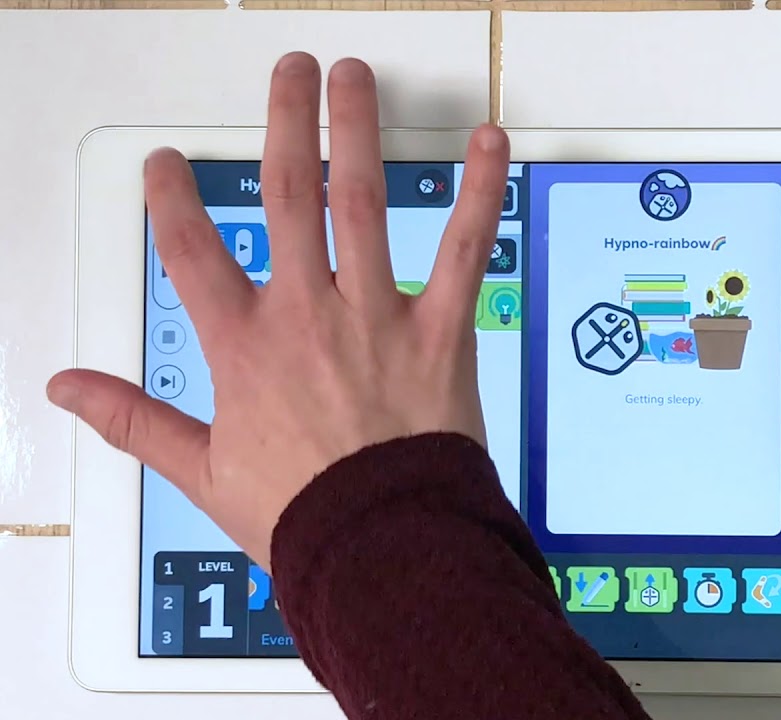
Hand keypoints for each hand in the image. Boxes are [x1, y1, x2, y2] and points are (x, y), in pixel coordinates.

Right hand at [46, 52, 510, 570]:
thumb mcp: (200, 471)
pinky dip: (481, 194)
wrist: (384, 547)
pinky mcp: (443, 330)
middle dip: (285, 124)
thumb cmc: (303, 514)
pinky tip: (490, 145)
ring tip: (354, 78)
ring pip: (363, 202)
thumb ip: (134, 419)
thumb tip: (69, 389)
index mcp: (245, 347)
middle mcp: (308, 315)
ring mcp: (377, 315)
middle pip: (285, 196)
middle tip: (290, 72)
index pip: (192, 252)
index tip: (168, 163)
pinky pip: (465, 249)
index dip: (173, 198)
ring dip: (357, 131)